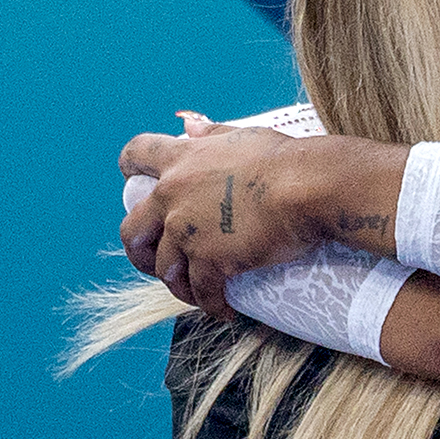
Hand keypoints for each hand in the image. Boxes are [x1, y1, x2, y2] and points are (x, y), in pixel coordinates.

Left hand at [118, 118, 325, 317]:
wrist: (307, 188)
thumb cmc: (286, 160)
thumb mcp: (243, 138)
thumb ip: (213, 134)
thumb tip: (191, 127)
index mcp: (181, 160)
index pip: (135, 155)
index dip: (132, 170)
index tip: (137, 183)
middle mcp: (173, 195)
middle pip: (132, 229)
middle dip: (140, 250)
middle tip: (158, 260)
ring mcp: (187, 230)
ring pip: (164, 268)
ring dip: (178, 284)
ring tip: (197, 293)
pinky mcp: (210, 260)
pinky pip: (201, 291)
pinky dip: (212, 304)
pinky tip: (224, 310)